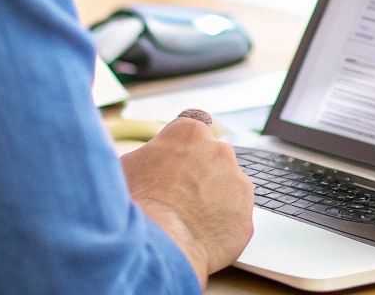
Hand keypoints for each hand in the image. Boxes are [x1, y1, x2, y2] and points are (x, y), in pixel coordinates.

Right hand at [120, 110, 252, 280]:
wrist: (158, 245)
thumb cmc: (136, 204)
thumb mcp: (128, 165)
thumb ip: (149, 154)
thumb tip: (150, 158)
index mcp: (189, 133)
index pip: (194, 128)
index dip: (184, 148)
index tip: (179, 160)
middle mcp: (220, 150)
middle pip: (212, 159)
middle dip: (199, 175)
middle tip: (177, 198)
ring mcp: (238, 183)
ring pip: (226, 189)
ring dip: (212, 201)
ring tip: (186, 221)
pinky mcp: (246, 215)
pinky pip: (233, 219)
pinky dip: (220, 227)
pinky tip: (199, 237)